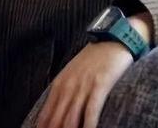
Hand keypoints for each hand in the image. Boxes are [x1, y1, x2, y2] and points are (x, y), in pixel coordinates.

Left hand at [36, 12, 152, 127]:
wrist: (112, 39)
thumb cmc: (94, 60)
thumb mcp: (72, 74)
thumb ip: (63, 93)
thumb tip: (55, 115)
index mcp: (59, 84)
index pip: (45, 116)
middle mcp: (68, 86)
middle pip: (56, 121)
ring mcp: (83, 86)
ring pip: (70, 120)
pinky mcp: (99, 86)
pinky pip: (91, 112)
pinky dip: (89, 127)